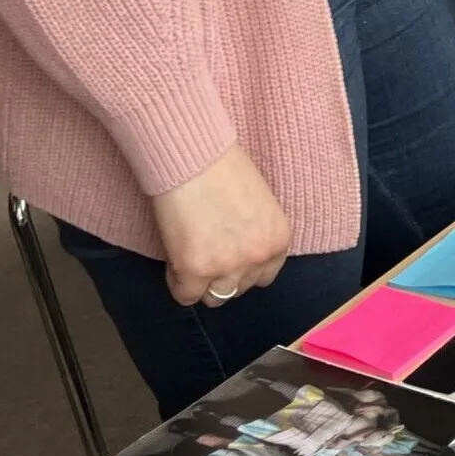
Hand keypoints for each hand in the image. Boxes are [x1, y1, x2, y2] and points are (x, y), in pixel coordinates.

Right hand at [152, 145, 291, 306]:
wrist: (194, 157)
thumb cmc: (224, 169)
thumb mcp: (259, 204)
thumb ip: (256, 233)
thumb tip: (241, 254)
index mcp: (278, 239)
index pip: (265, 276)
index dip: (244, 268)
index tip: (228, 255)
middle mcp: (258, 257)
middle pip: (240, 288)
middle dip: (224, 275)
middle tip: (207, 252)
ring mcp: (228, 266)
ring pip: (216, 298)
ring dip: (203, 283)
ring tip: (190, 256)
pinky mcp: (195, 271)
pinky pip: (186, 296)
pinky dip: (178, 281)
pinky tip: (175, 259)